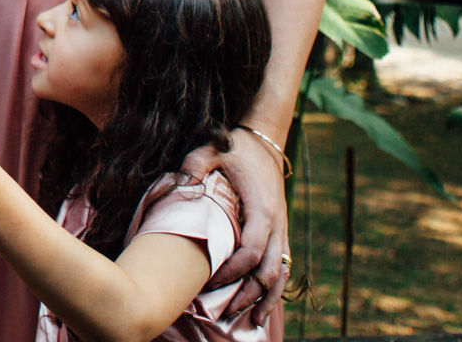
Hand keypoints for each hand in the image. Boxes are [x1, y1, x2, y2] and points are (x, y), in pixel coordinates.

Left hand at [184, 134, 288, 321]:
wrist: (264, 140)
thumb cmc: (236, 148)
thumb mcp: (212, 148)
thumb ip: (195, 165)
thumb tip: (180, 184)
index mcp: (262, 209)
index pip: (250, 250)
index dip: (233, 270)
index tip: (211, 281)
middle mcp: (277, 223)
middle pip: (269, 270)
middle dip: (250, 295)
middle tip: (227, 313)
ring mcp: (281, 229)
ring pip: (280, 273)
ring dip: (266, 298)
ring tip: (250, 322)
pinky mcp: (280, 231)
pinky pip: (281, 265)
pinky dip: (274, 287)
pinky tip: (262, 303)